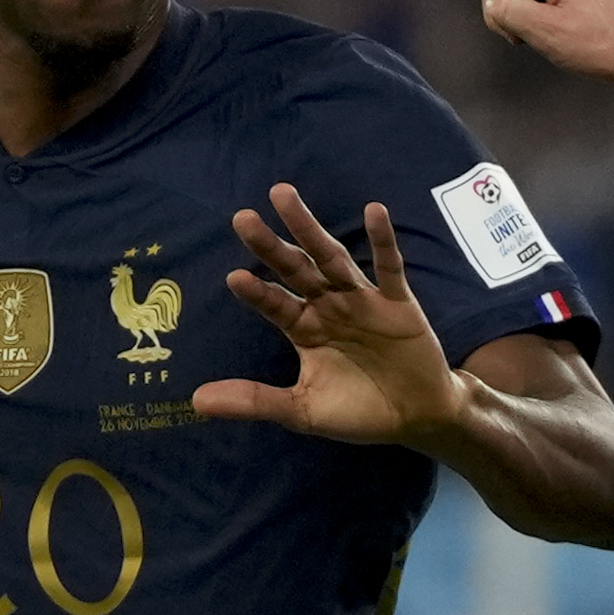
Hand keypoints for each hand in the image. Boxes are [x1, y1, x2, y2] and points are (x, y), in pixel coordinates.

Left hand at [200, 184, 470, 445]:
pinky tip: (375, 211)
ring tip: (282, 196)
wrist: (416, 418)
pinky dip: (383, 241)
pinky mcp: (398, 302)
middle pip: (294, 270)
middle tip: (241, 218)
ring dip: (308, 229)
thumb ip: (255, 400)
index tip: (234, 277)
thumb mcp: (302, 411)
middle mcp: (328, 306)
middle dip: (270, 246)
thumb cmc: (359, 412)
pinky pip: (389, 267)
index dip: (257, 293)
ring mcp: (361, 300)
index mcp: (304, 328)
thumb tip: (196, 402)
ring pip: (331, 258)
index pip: (274, 304)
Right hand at [478, 0, 613, 90]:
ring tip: (566, 41)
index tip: (519, 39)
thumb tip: (494, 3)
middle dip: (519, 15)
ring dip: (540, 20)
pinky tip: (579, 38)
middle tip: (544, 41)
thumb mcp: (548, 32)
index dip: (497, 12)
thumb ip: (510, 12)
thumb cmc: (607, 46)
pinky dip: (559, 20)